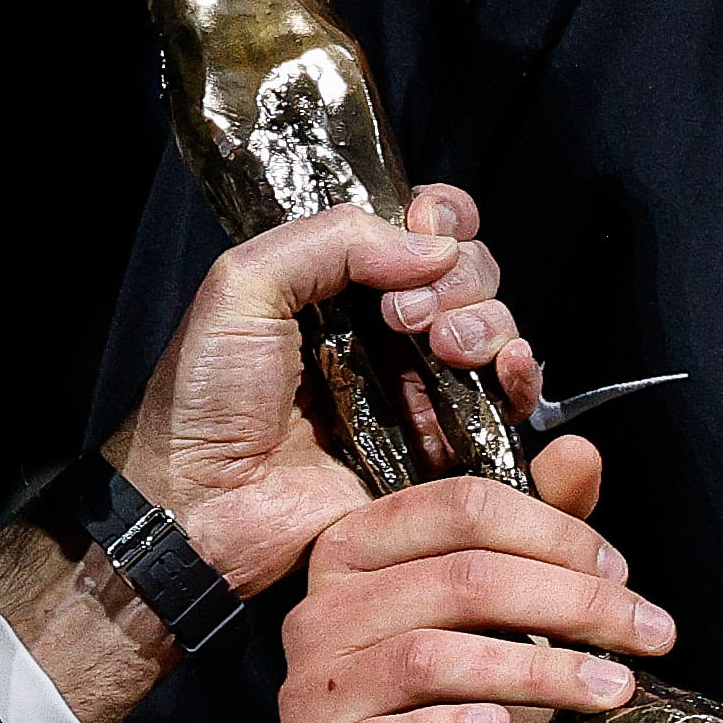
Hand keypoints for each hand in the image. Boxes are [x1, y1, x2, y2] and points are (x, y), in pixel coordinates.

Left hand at [112, 183, 538, 602]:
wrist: (204, 505)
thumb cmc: (204, 399)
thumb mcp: (243, 285)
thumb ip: (333, 240)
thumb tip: (432, 245)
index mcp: (335, 281)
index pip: (419, 225)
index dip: (439, 218)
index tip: (426, 229)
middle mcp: (382, 327)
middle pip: (467, 271)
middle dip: (459, 276)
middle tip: (405, 314)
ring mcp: (413, 386)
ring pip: (493, 327)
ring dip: (486, 321)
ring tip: (445, 347)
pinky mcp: (436, 447)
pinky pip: (503, 402)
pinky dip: (519, 375)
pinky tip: (504, 369)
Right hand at [275, 442, 671, 722]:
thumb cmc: (443, 696)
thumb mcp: (490, 606)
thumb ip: (533, 530)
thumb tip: (578, 453)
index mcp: (355, 547)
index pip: (460, 507)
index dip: (554, 532)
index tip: (622, 575)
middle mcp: (320, 610)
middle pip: (459, 580)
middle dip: (572, 604)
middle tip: (648, 635)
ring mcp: (309, 692)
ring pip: (429, 658)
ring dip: (537, 671)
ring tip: (610, 688)